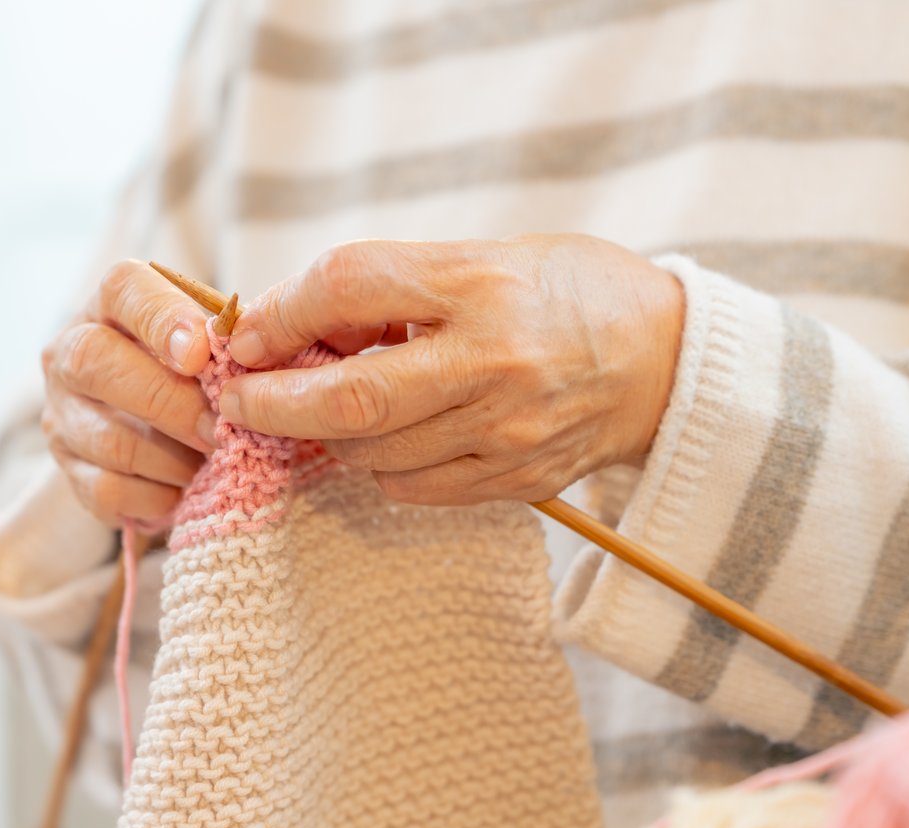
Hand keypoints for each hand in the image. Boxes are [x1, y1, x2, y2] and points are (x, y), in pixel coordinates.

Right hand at [40, 259, 220, 525]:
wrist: (158, 425)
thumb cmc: (195, 371)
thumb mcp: (211, 342)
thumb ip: (227, 343)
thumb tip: (259, 361)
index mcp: (111, 304)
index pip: (123, 290)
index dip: (162, 319)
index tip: (202, 354)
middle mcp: (70, 351)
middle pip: (95, 362)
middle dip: (170, 402)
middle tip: (218, 429)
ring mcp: (61, 412)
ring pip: (108, 438)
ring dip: (171, 459)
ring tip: (209, 461)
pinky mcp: (68, 468)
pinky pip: (107, 490)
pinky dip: (155, 496)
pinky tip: (182, 488)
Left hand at [217, 234, 684, 504]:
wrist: (667, 361)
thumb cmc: (568, 293)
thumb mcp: (487, 257)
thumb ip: (395, 286)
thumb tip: (288, 322)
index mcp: (483, 283)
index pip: (349, 287)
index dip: (281, 313)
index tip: (248, 334)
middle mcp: (496, 361)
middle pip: (352, 397)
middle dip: (275, 404)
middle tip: (240, 402)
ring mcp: (510, 431)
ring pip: (374, 454)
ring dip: (327, 439)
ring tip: (318, 417)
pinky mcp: (519, 481)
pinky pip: (414, 489)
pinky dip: (380, 467)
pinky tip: (386, 442)